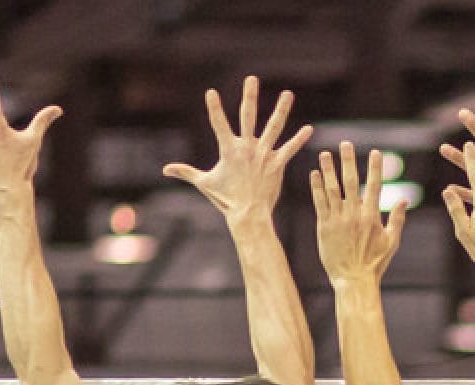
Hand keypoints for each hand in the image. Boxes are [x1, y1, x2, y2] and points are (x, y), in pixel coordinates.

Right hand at [162, 76, 312, 223]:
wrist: (248, 216)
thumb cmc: (226, 200)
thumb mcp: (204, 183)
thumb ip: (186, 172)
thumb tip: (165, 170)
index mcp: (229, 150)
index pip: (219, 124)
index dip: (215, 109)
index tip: (211, 93)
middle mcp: (247, 149)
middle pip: (248, 117)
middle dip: (249, 97)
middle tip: (252, 78)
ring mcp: (263, 155)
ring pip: (274, 128)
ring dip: (281, 110)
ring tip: (288, 94)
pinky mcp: (277, 165)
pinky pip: (289, 149)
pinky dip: (299, 139)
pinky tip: (309, 129)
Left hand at [311, 143, 406, 283]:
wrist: (353, 280)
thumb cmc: (375, 264)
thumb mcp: (391, 242)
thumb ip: (398, 220)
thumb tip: (405, 200)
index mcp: (372, 217)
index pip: (375, 186)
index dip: (375, 168)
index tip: (375, 152)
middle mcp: (354, 214)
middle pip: (351, 182)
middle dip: (348, 161)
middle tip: (345, 143)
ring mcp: (338, 220)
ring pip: (332, 189)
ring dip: (328, 170)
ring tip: (325, 154)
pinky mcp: (324, 227)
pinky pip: (319, 203)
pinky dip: (316, 188)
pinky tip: (313, 174)